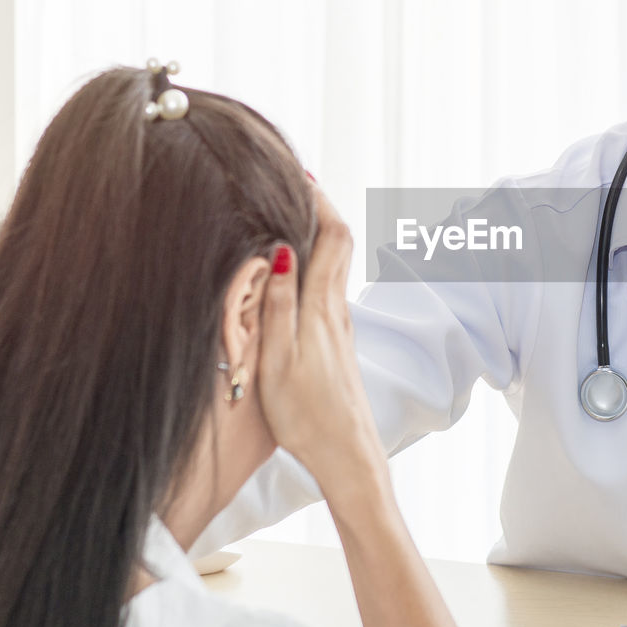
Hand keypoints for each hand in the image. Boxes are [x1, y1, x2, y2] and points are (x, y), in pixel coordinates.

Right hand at [257, 187, 387, 480]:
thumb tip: (279, 249)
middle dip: (315, 206)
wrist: (347, 455)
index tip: (297, 170)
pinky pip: (326, 286)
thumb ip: (279, 305)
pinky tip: (292, 266)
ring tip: (285, 211)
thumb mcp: (280, 359)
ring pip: (331, 263)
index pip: (331, 236)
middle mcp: (336, 310)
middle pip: (336, 242)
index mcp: (322, 308)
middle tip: (290, 179)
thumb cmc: (308, 415)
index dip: (317, 199)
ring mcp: (339, 326)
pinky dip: (312, 262)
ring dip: (313, 232)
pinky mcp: (336, 343)